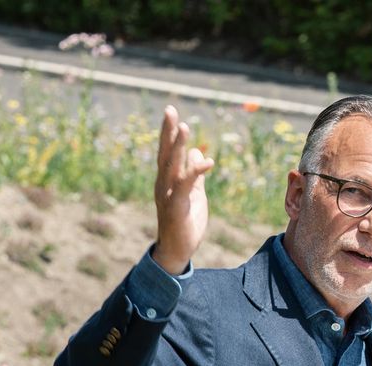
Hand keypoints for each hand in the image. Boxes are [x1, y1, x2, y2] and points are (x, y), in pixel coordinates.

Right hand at [153, 105, 214, 274]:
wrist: (177, 250)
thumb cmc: (184, 222)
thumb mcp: (193, 194)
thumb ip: (194, 174)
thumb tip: (196, 152)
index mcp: (167, 180)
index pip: (167, 152)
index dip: (169, 133)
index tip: (171, 113)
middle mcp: (163, 184)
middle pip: (165, 153)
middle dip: (168, 132)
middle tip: (170, 110)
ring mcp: (167, 195)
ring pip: (172, 166)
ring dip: (177, 146)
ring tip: (184, 127)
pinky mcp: (176, 206)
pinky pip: (185, 186)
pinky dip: (195, 172)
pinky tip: (208, 162)